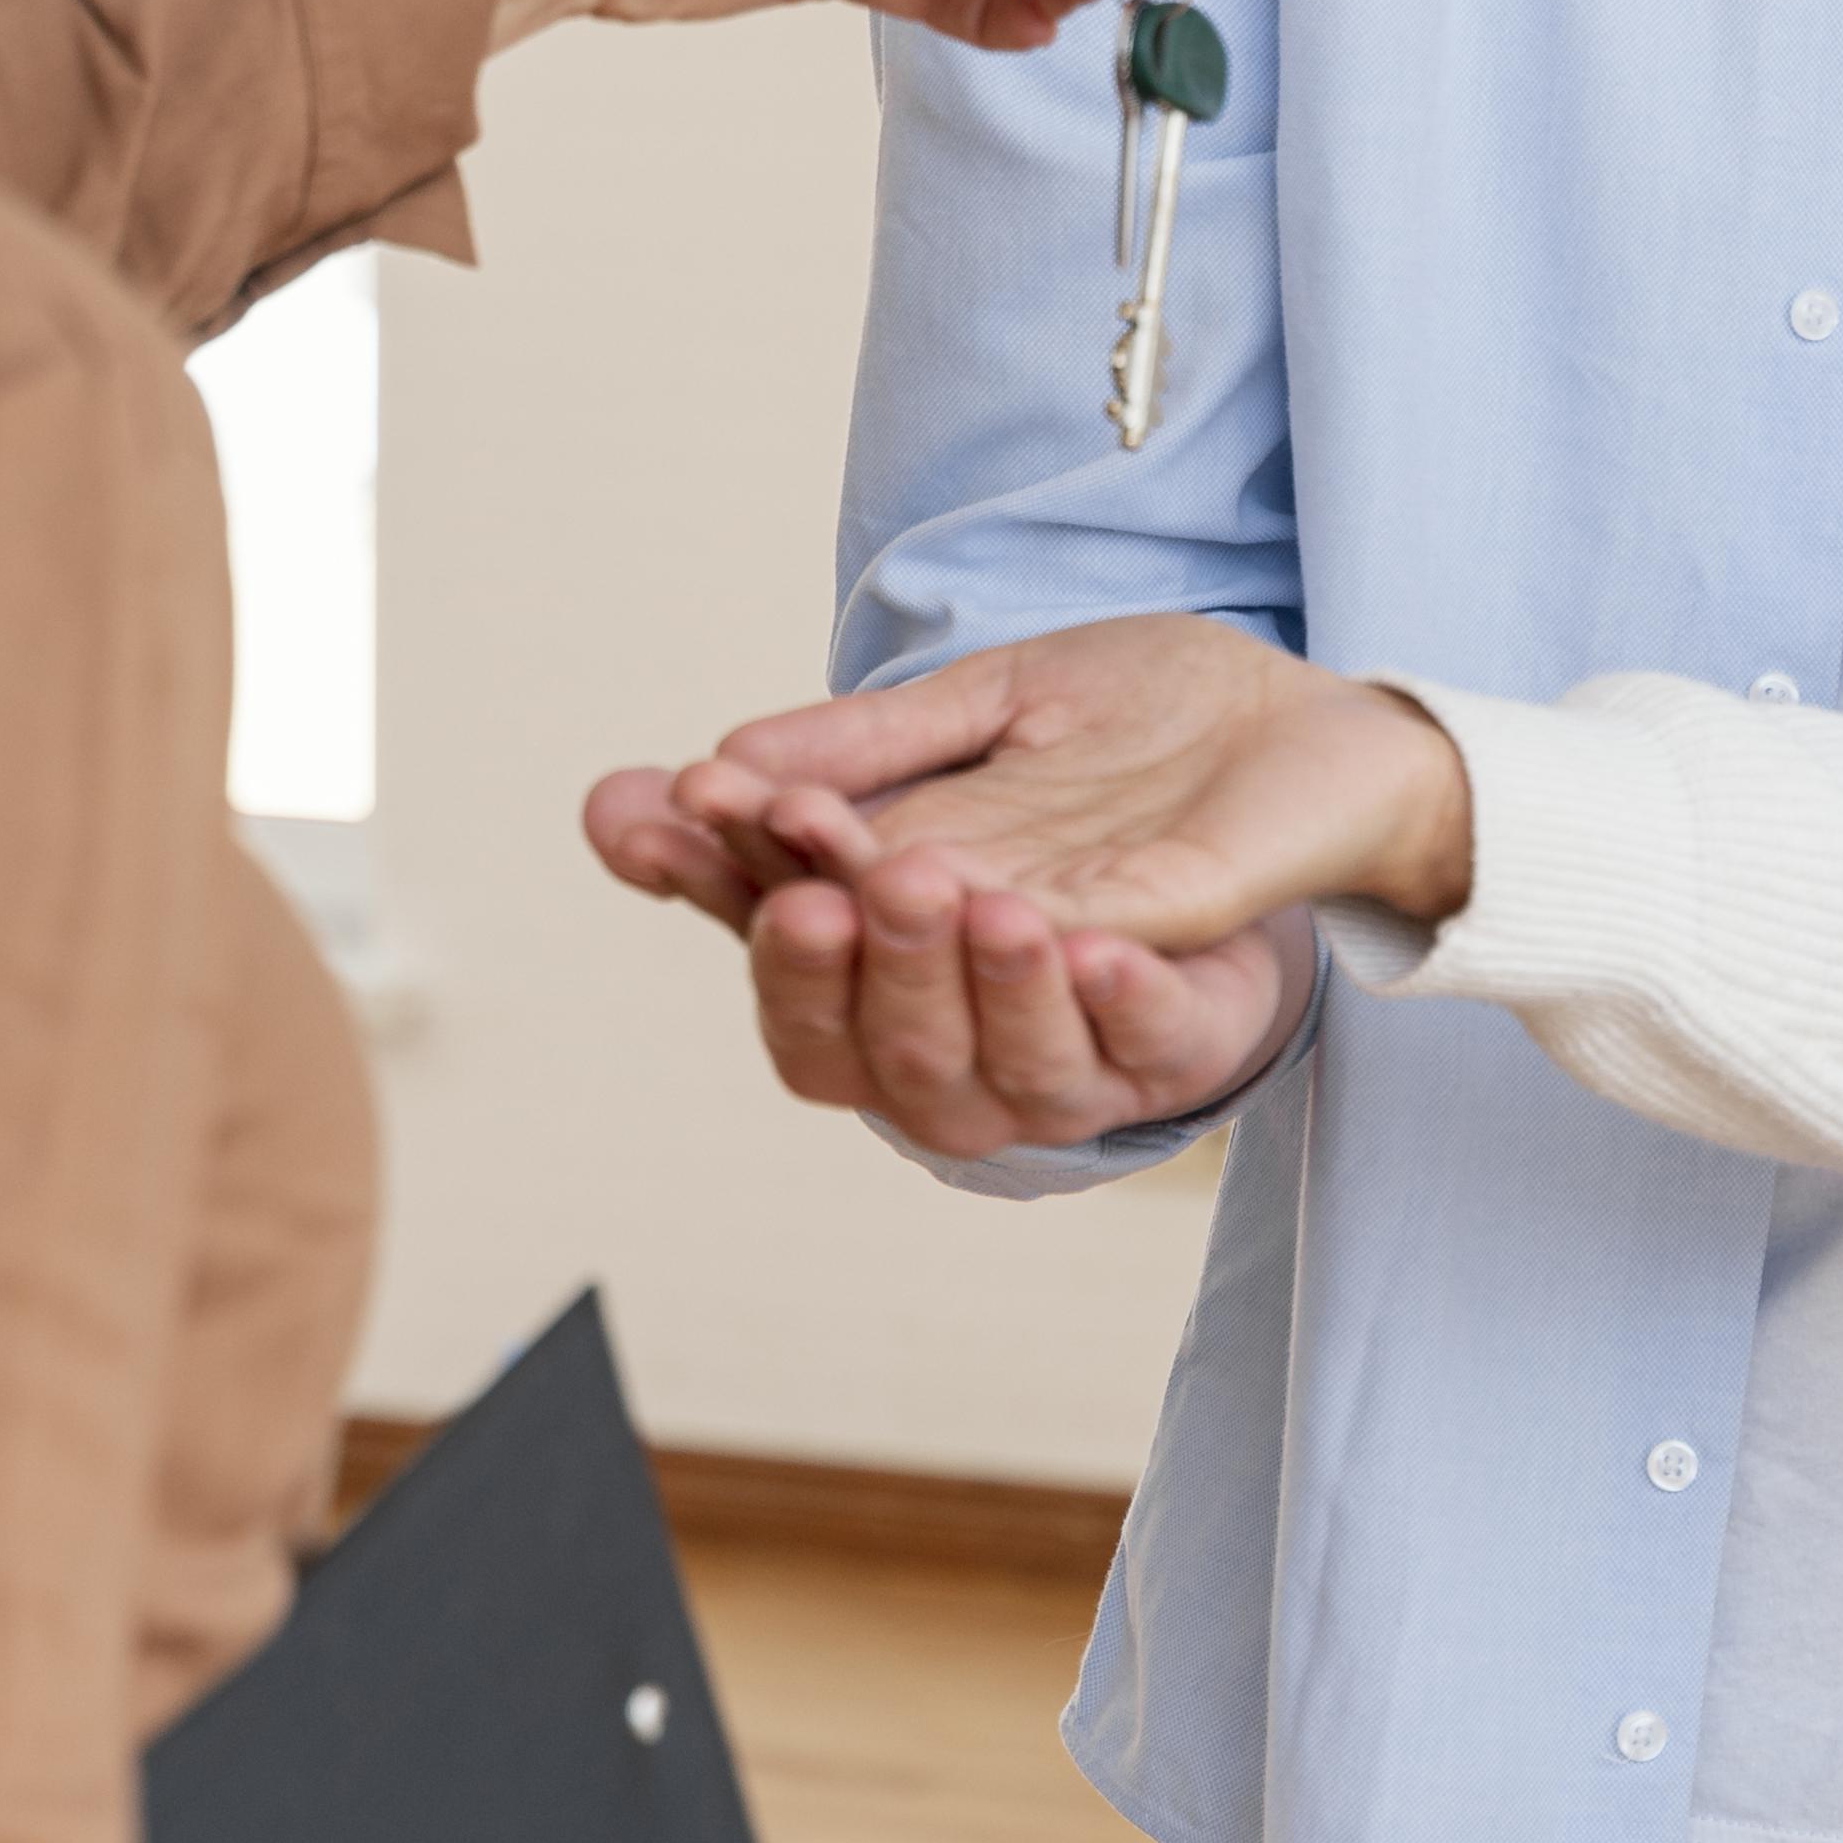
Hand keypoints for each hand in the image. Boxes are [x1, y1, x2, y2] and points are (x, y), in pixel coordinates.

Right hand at [586, 745, 1316, 1158]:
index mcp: (876, 1008)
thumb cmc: (1042, 806)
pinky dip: (1122, 1006)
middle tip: (888, 876)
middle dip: (890, 966)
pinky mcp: (1179, 1042)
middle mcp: (960, 1064)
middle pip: (901, 1052)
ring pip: (1023, 1067)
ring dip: (1000, 989)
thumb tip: (615, 806)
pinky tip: (1104, 954)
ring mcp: (1072, 1067)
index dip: (780, 949)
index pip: (803, 1005)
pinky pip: (1150, 1045)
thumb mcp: (910, 774)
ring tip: (995, 906)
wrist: (1227, 790)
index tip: (765, 862)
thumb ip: (787, 796)